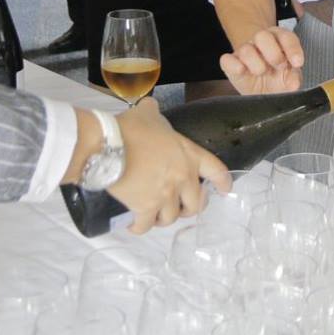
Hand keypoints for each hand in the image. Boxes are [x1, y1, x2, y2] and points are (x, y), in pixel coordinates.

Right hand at [108, 98, 231, 233]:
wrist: (108, 145)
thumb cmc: (130, 128)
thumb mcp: (148, 114)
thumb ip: (154, 112)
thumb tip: (149, 107)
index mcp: (189, 155)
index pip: (216, 170)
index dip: (223, 182)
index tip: (225, 190)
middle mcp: (183, 178)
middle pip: (196, 204)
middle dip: (189, 209)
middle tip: (180, 208)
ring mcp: (165, 195)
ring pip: (171, 218)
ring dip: (163, 218)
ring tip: (154, 215)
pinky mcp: (145, 208)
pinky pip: (146, 225)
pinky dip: (140, 227)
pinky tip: (134, 225)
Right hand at [220, 27, 304, 95]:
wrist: (262, 93)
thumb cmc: (278, 82)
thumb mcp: (290, 80)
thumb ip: (294, 78)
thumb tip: (294, 83)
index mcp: (279, 41)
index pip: (286, 37)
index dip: (292, 48)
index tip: (297, 63)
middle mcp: (261, 43)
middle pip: (262, 35)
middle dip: (273, 53)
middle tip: (279, 66)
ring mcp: (244, 52)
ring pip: (246, 49)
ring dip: (256, 64)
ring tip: (262, 73)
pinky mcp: (230, 63)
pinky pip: (227, 60)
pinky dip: (234, 66)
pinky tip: (242, 71)